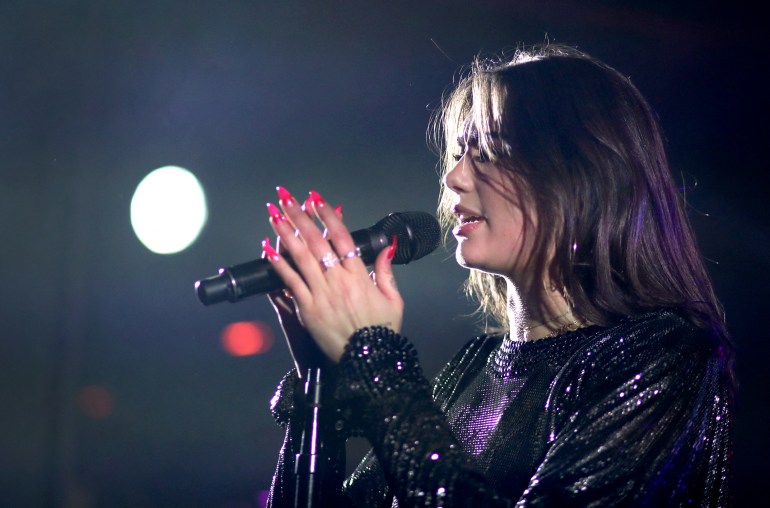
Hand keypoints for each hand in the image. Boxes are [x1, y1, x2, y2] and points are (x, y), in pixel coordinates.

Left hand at [262, 187, 402, 362]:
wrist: (368, 360)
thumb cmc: (382, 331)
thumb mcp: (393, 299)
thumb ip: (386, 271)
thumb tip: (388, 246)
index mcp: (360, 275)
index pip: (341, 237)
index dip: (327, 215)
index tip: (316, 199)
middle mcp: (338, 280)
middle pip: (316, 241)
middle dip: (299, 216)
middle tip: (285, 197)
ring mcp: (321, 294)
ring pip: (300, 257)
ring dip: (285, 233)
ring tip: (273, 214)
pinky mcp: (308, 309)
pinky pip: (290, 282)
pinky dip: (278, 265)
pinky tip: (267, 249)